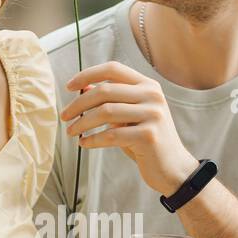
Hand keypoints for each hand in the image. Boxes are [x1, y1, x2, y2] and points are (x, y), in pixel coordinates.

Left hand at [61, 60, 197, 195]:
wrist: (173, 168)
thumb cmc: (146, 140)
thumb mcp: (130, 115)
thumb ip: (112, 101)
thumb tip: (83, 88)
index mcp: (148, 85)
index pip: (113, 69)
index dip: (88, 74)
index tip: (69, 86)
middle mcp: (152, 96)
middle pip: (105, 91)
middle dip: (79, 104)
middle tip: (64, 116)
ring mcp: (153, 115)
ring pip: (105, 112)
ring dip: (82, 122)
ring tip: (71, 131)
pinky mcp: (149, 136)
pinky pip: (111, 135)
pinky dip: (93, 139)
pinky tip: (84, 143)